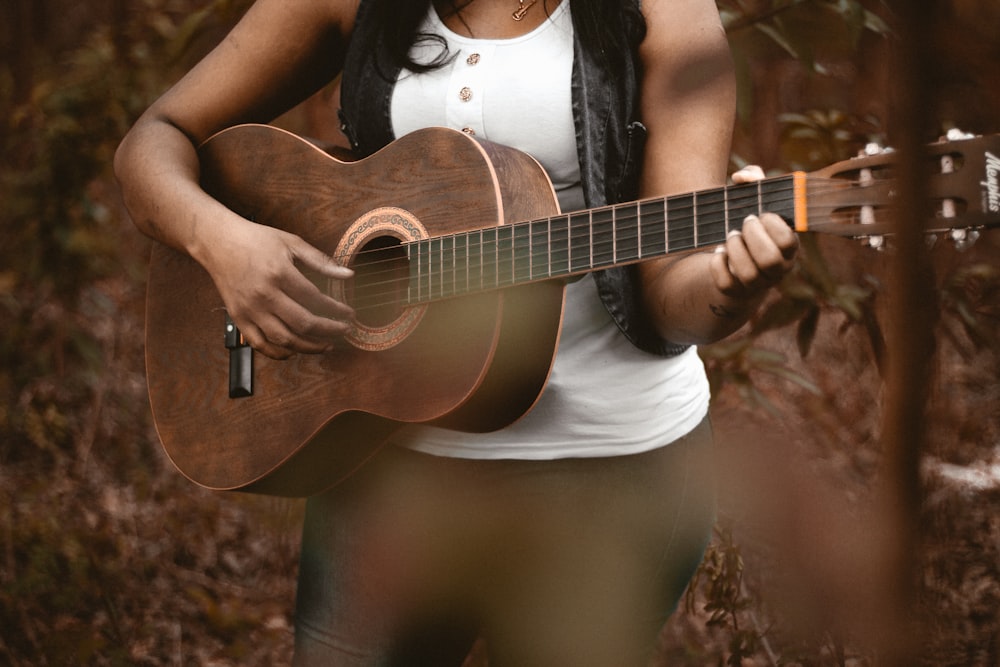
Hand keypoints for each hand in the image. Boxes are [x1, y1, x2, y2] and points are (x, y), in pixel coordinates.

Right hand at [203, 215, 354, 358]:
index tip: (349, 314)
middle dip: (329, 331)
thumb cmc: (256, 239)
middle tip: (343, 331)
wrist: (217, 241)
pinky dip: (278, 353)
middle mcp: (264, 295)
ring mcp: (250, 309)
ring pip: (284, 339)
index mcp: (279, 273)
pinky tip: (294, 351)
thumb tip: (349, 275)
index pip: (316, 299)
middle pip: (303, 324)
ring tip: (326, 345)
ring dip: (309, 347)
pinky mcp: (238, 318)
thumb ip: (320, 260)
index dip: (336, 310)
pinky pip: (260, 344)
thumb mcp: (291, 242)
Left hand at [709, 165, 798, 298]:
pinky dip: (718, 264)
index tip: (761, 214)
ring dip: (736, 250)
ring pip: (748, 275)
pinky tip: (719, 252)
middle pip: (770, 260)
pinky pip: (726, 284)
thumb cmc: (752, 225)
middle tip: (743, 224)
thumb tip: (740, 177)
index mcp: (789, 247)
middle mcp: (777, 269)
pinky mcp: (736, 291)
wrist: (738, 261)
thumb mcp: (755, 200)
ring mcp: (757, 283)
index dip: (773, 226)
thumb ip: (753, 179)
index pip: (788, 242)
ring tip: (730, 236)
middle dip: (753, 237)